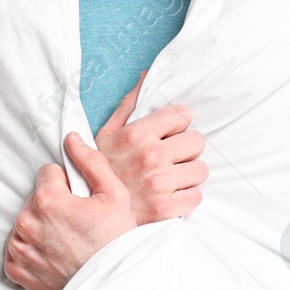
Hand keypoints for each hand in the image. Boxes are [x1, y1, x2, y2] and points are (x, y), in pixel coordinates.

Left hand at [4, 131, 137, 289]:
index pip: (48, 173)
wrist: (112, 288)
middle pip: (36, 198)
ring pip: (26, 221)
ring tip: (68, 240)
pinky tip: (55, 254)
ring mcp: (19, 248)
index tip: (79, 201)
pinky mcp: (16, 269)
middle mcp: (27, 222)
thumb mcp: (115, 195)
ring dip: (42, 226)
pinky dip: (32, 249)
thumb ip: (90, 162)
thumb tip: (71, 139)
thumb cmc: (115, 244)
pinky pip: (18, 248)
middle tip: (77, 223)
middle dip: (54, 205)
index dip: (67, 185)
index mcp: (47, 200)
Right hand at [95, 70, 207, 226]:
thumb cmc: (101, 170)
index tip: (170, 134)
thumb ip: (129, 105)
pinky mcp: (166, 208)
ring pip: (200, 169)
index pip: (182, 115)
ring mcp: (159, 184)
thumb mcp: (107, 134)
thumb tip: (146, 77)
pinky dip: (187, 196)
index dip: (177, 125)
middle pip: (196, 140)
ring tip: (172, 177)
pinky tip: (172, 195)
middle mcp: (150, 156)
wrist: (88, 212)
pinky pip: (196, 196)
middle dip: (186, 148)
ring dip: (189, 173)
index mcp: (136, 135)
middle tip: (173, 157)